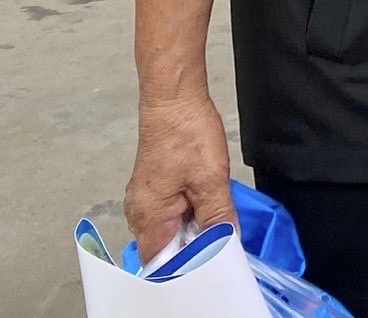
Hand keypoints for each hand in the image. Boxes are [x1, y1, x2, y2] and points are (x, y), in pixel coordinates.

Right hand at [126, 93, 234, 264]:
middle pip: (165, 248)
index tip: (214, 261)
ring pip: (170, 229)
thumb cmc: (187, 135)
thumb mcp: (211, 180)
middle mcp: (139, 213)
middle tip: (222, 239)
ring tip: (217, 220)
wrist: (174, 101)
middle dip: (194, 247)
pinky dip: (189, 213)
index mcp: (148, 217)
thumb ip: (218, 217)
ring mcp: (144, 200)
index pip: (162, 263)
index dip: (188, 266)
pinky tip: (208, 203)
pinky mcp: (153, 188)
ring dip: (193, 229)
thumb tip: (228, 243)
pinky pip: (170, 212)